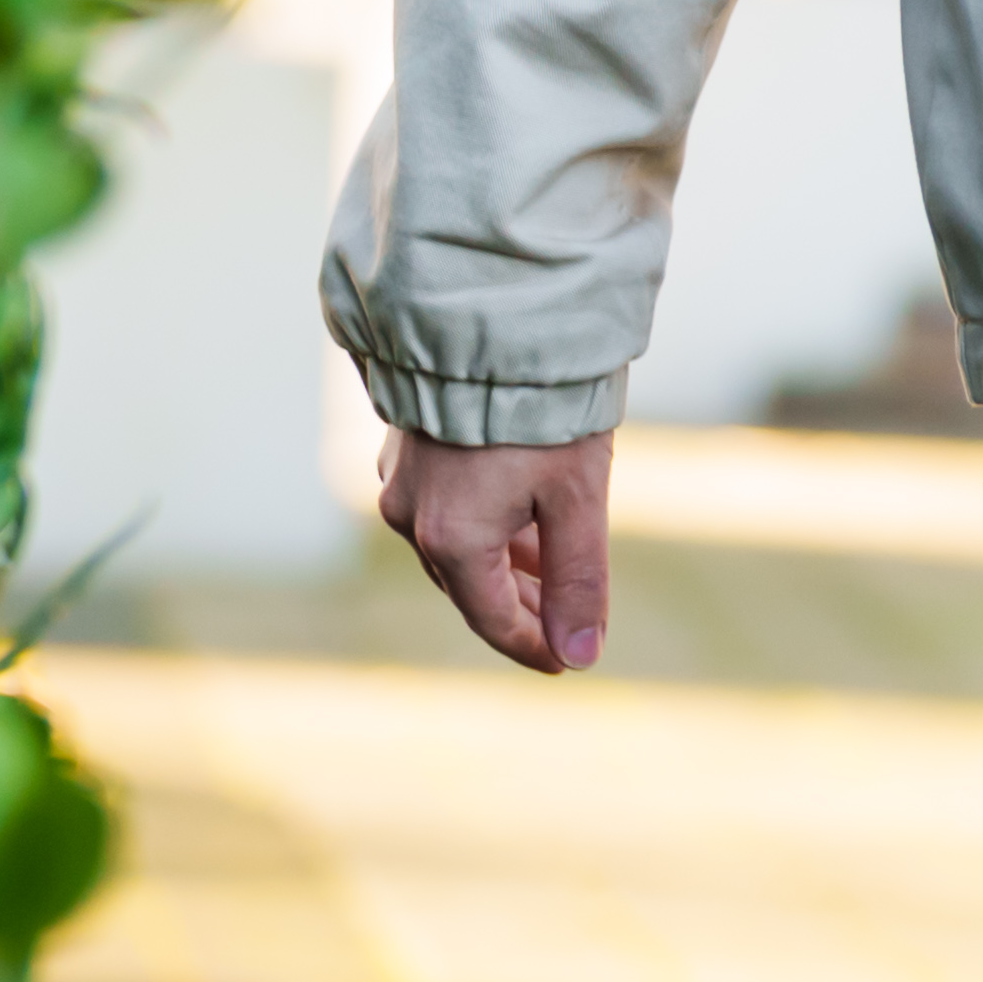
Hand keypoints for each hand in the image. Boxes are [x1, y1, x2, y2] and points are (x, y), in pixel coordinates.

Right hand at [384, 425, 618, 676]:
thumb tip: (580, 656)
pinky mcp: (405, 449)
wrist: (496, 318)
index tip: (570, 662)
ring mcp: (402, 481)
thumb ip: (579, 579)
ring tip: (550, 569)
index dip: (535, 647)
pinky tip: (521, 518)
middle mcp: (411, 518)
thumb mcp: (578, 497)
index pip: (494, 621)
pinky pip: (444, 509)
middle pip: (470, 587)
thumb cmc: (544, 408)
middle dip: (521, 607)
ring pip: (456, 547)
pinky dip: (485, 525)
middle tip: (567, 622)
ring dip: (504, 564)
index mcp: (452, 539)